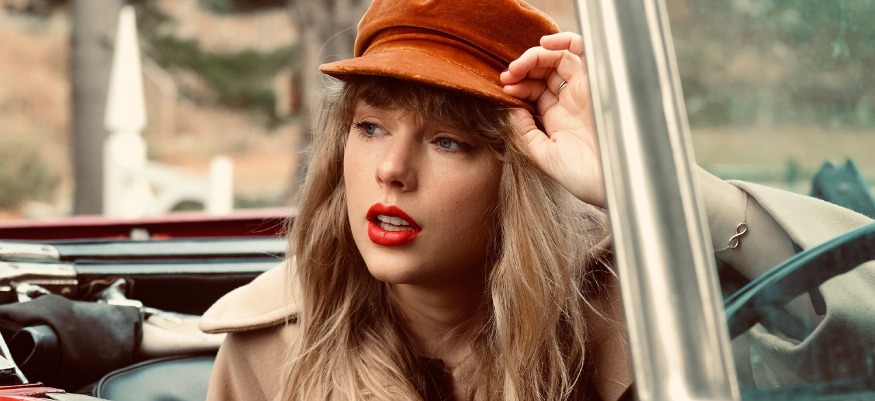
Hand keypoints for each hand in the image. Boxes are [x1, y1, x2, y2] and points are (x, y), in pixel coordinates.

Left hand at [500, 32, 604, 207]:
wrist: (612, 181)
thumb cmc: (582, 176)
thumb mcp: (544, 155)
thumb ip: (525, 132)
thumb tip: (511, 107)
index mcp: (558, 119)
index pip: (534, 90)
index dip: (518, 85)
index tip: (504, 87)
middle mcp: (571, 101)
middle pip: (544, 72)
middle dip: (523, 69)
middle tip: (507, 75)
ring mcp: (584, 90)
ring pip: (559, 59)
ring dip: (536, 56)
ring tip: (519, 65)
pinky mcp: (596, 81)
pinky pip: (581, 51)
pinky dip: (564, 41)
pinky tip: (545, 44)